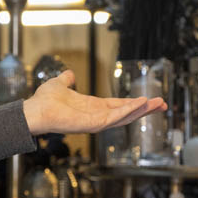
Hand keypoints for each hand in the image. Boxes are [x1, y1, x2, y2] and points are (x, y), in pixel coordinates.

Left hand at [23, 70, 166, 135]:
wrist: (33, 111)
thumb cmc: (44, 101)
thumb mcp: (59, 84)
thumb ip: (66, 80)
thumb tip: (68, 73)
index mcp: (93, 107)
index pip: (118, 105)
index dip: (134, 103)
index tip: (149, 99)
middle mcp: (97, 115)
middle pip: (126, 112)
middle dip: (144, 109)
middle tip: (163, 104)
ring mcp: (96, 121)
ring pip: (124, 116)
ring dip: (141, 110)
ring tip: (157, 103)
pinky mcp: (92, 124)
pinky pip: (114, 117)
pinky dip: (127, 110)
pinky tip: (140, 104)